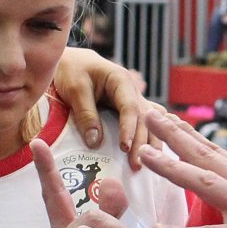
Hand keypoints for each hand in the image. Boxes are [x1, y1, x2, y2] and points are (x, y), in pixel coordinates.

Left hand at [51, 48, 160, 168]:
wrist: (71, 62)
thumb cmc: (71, 70)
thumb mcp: (75, 89)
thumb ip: (86, 114)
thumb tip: (95, 143)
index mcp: (120, 81)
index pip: (130, 107)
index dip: (129, 128)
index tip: (125, 148)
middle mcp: (132, 91)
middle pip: (143, 118)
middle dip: (142, 142)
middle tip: (137, 165)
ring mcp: (133, 100)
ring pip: (149, 122)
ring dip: (150, 142)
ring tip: (148, 164)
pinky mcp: (128, 110)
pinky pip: (144, 123)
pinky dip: (150, 136)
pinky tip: (155, 153)